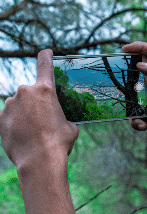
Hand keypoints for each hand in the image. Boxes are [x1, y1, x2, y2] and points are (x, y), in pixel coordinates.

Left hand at [0, 49, 78, 170]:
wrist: (39, 161)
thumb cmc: (59, 142)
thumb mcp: (70, 126)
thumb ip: (63, 116)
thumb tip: (60, 121)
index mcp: (45, 90)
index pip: (45, 64)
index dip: (46, 56)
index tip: (46, 51)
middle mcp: (25, 92)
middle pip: (30, 91)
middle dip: (35, 101)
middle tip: (42, 118)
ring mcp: (9, 105)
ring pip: (17, 105)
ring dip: (24, 113)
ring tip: (33, 131)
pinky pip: (8, 117)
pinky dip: (14, 123)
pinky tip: (22, 136)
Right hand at [122, 41, 146, 155]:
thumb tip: (141, 64)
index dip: (139, 46)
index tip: (124, 49)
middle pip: (139, 70)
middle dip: (127, 72)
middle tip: (116, 73)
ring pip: (132, 93)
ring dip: (128, 99)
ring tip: (128, 104)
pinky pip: (133, 113)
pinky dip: (135, 119)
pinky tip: (143, 124)